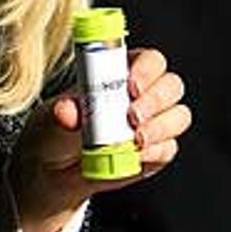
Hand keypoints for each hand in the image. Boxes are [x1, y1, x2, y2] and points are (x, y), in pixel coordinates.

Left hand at [8, 48, 190, 231]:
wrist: (54, 171)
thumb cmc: (54, 130)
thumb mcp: (52, 117)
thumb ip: (62, 112)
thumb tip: (66, 111)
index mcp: (120, 72)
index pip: (149, 59)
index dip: (147, 69)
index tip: (131, 85)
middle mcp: (142, 94)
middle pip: (171, 85)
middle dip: (156, 99)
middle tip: (132, 116)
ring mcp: (152, 123)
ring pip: (178, 115)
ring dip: (160, 127)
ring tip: (134, 139)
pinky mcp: (155, 152)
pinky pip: (169, 148)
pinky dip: (156, 151)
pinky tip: (135, 155)